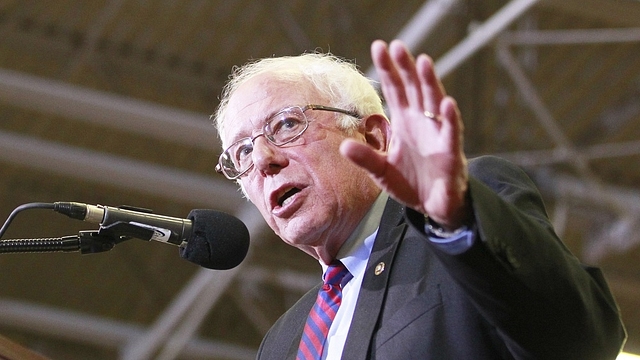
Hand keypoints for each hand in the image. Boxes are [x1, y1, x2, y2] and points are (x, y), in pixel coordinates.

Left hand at [340, 39, 469, 228]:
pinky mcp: (451, 151)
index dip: (388, 69)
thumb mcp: (381, 171)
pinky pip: (451, 132)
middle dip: (406, 68)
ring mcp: (437, 134)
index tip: (379, 47)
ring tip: (423, 62)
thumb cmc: (410, 183)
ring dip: (430, 83)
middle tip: (397, 46)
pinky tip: (446, 104)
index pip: (395, 90)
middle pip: (414, 89)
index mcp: (404, 122)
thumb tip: (344, 146)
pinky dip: (450, 118)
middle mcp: (421, 122)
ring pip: (434, 103)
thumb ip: (366, 158)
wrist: (433, 206)